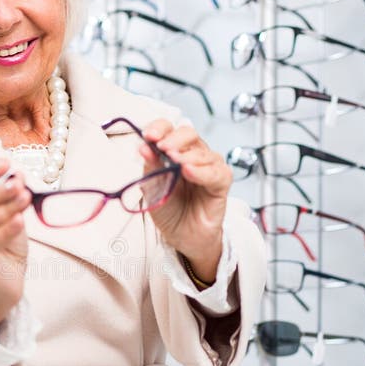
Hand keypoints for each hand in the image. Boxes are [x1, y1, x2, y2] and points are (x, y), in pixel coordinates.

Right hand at [0, 157, 31, 326]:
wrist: (7, 277)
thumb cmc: (6, 242)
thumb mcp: (11, 213)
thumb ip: (12, 195)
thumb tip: (17, 173)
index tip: (6, 162)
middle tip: (20, 185)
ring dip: (6, 209)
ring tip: (25, 199)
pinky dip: (6, 230)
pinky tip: (20, 220)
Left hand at [139, 119, 231, 282]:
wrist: (183, 236)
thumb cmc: (170, 210)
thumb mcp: (153, 187)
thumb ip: (150, 166)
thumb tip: (143, 146)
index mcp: (174, 151)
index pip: (169, 129)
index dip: (159, 128)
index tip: (148, 136)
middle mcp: (193, 155)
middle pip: (189, 133)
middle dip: (174, 138)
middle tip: (161, 147)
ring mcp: (209, 167)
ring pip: (202, 151)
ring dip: (187, 154)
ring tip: (174, 160)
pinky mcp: (221, 182)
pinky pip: (215, 172)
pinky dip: (201, 171)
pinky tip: (188, 171)